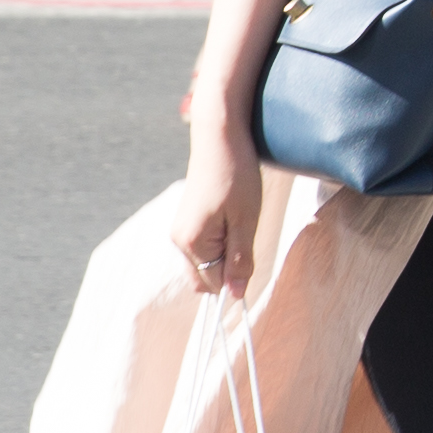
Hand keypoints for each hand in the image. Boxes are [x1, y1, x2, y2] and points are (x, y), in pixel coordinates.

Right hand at [172, 93, 254, 295]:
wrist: (220, 136)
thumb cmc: (236, 175)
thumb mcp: (246, 220)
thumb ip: (240, 259)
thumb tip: (236, 295)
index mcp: (192, 243)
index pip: (214, 285)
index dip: (236, 279)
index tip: (253, 257)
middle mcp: (180, 241)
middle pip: (206, 278)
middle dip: (229, 269)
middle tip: (247, 235)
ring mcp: (181, 230)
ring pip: (206, 262)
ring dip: (227, 254)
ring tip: (241, 221)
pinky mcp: (188, 221)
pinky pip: (205, 247)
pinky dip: (222, 242)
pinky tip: (233, 216)